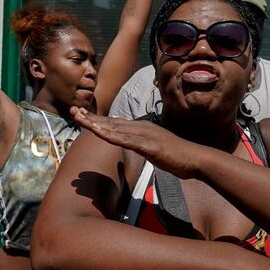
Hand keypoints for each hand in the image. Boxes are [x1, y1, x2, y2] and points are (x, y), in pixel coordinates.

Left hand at [70, 107, 200, 178]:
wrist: (196, 159)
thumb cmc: (177, 156)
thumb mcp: (155, 148)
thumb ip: (143, 145)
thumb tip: (135, 146)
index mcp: (142, 128)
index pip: (115, 122)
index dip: (97, 119)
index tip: (82, 115)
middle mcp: (141, 127)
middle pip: (110, 121)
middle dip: (91, 117)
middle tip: (73, 110)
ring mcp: (144, 135)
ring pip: (114, 128)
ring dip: (95, 123)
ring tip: (79, 118)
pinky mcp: (148, 145)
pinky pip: (125, 140)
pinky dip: (110, 135)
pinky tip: (98, 133)